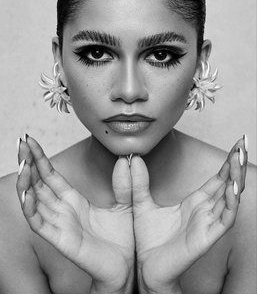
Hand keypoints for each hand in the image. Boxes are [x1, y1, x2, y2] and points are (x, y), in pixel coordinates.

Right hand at [16, 135, 133, 293]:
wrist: (126, 266)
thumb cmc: (123, 238)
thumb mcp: (126, 203)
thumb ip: (124, 184)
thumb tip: (126, 160)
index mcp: (74, 200)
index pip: (51, 176)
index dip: (40, 159)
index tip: (31, 141)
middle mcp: (62, 210)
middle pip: (38, 183)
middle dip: (29, 163)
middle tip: (21, 143)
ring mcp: (60, 225)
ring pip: (35, 201)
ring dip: (27, 182)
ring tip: (23, 162)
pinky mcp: (61, 240)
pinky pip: (40, 224)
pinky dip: (31, 209)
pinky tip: (27, 193)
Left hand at [131, 138, 246, 292]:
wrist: (146, 268)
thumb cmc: (148, 239)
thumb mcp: (141, 204)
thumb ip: (139, 183)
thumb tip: (133, 160)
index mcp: (194, 203)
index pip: (217, 179)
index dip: (227, 163)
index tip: (236, 146)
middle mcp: (205, 211)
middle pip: (227, 184)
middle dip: (236, 165)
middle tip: (244, 144)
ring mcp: (207, 224)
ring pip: (229, 199)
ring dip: (236, 179)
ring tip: (240, 160)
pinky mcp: (206, 238)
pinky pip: (224, 219)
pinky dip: (231, 204)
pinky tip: (233, 188)